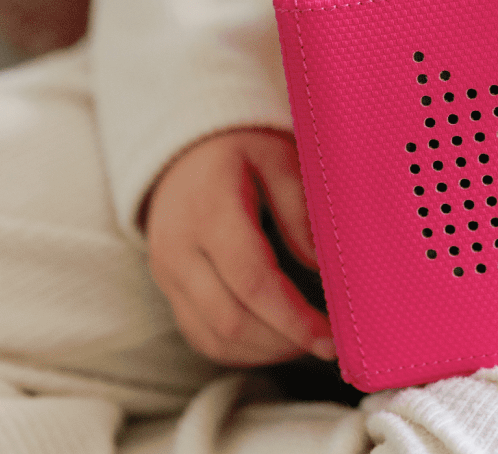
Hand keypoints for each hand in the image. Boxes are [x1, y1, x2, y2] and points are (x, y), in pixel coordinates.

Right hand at [142, 128, 334, 365]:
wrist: (184, 146)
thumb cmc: (239, 147)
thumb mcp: (277, 159)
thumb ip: (300, 211)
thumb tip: (325, 269)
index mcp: (209, 210)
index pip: (252, 281)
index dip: (293, 318)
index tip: (330, 337)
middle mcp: (179, 248)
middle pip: (231, 320)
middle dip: (285, 341)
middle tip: (328, 343)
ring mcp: (167, 273)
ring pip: (214, 338)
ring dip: (265, 351)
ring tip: (306, 342)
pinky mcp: (167, 288)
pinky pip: (200, 336)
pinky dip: (241, 350)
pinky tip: (275, 340)